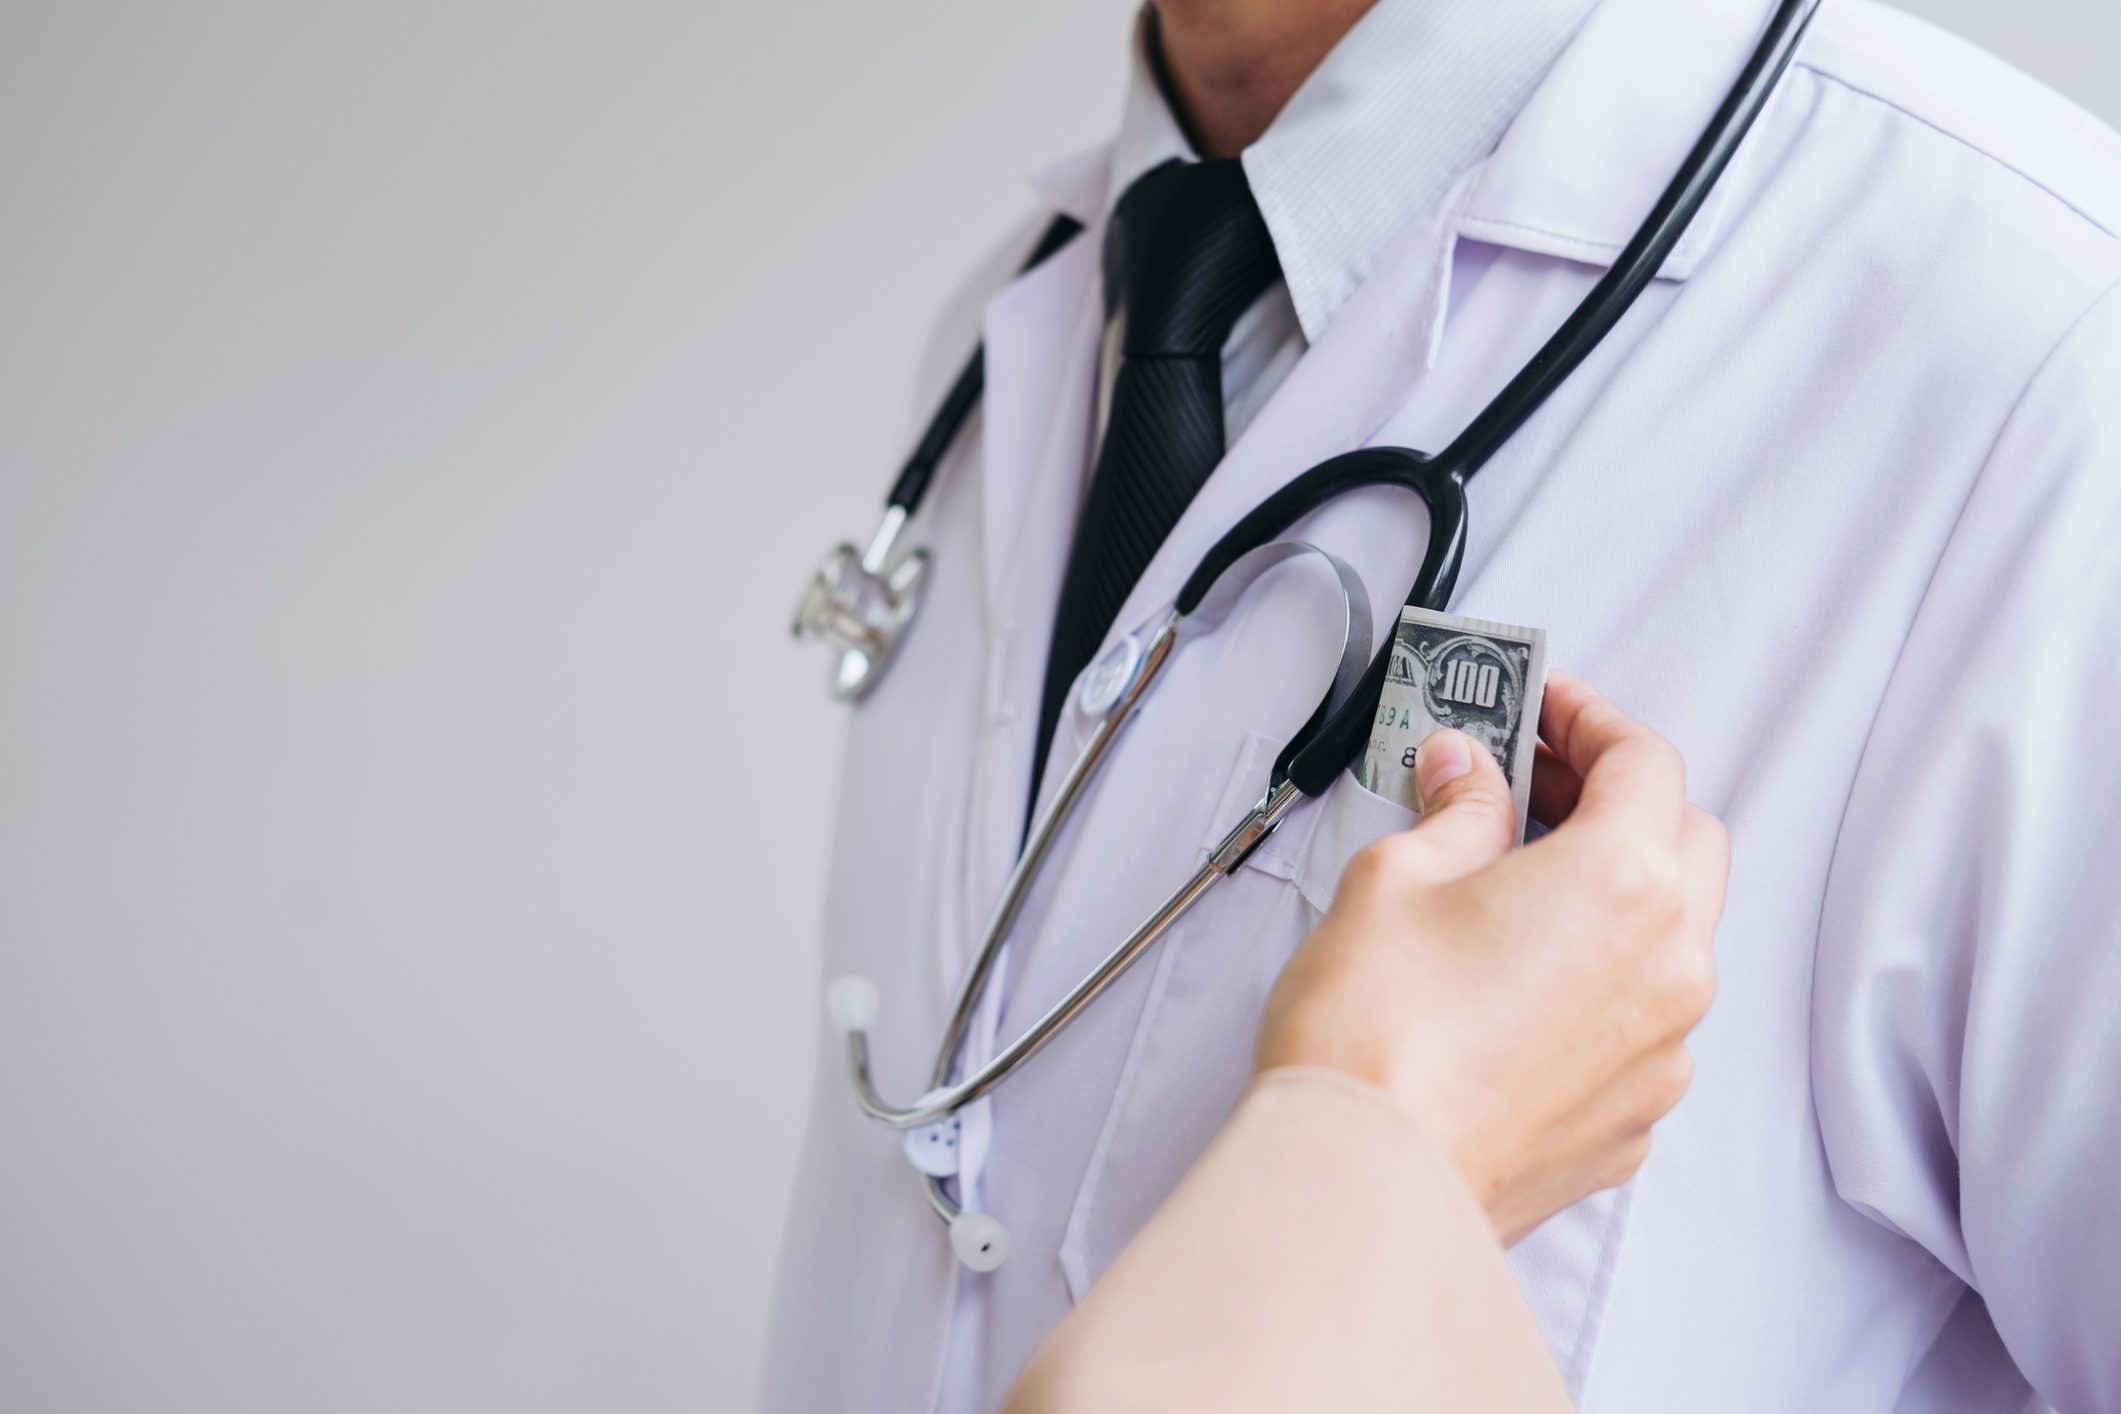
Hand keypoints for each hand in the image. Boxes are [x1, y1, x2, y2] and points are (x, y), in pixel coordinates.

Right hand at [1254, 671, 1726, 1242]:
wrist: (1363, 1181)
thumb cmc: (1376, 1040)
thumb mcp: (1396, 877)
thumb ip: (1456, 812)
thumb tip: (1468, 778)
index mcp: (1625, 883)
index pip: (1644, 761)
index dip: (1588, 718)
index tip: (1540, 707)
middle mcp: (1668, 968)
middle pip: (1688, 840)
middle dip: (1619, 797)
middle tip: (1531, 781)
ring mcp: (1660, 1052)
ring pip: (1675, 937)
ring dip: (1616, 890)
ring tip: (1513, 878)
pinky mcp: (1629, 1120)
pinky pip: (1642, 1020)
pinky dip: (1600, 979)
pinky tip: (1514, 976)